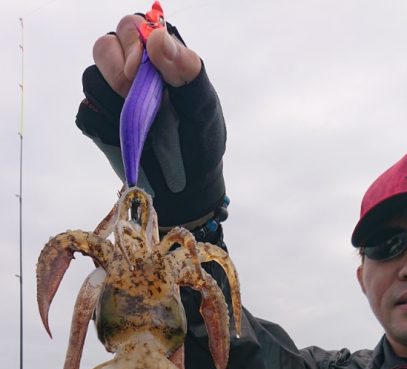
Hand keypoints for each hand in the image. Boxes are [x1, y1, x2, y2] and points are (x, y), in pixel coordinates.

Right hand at [77, 14, 225, 229]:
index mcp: (160, 56)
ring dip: (112, 101)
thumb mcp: (203, 108)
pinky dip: (104, 125)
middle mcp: (133, 70)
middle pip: (105, 46)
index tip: (138, 70)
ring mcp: (113, 95)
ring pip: (92, 78)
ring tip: (138, 124)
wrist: (186, 188)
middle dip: (115, 69)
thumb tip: (156, 38)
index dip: (132, 42)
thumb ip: (186, 71)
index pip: (135, 26)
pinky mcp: (99, 121)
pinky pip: (87, 111)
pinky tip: (124, 138)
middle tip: (132, 94)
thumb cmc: (199, 142)